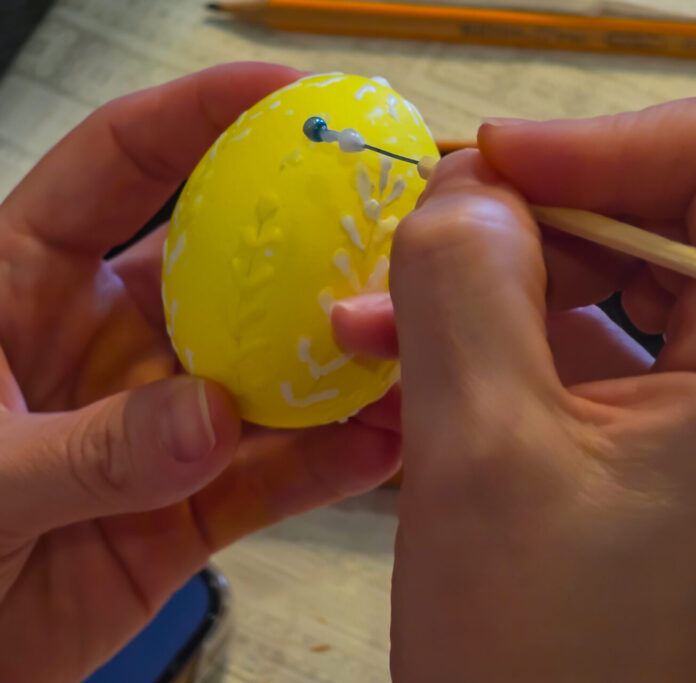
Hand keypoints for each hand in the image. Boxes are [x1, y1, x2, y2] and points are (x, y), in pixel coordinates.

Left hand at [0, 63, 400, 681]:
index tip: (284, 94)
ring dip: (340, 357)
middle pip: (227, 262)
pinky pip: (277, 472)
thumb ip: (86, 449)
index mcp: (23, 287)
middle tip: (389, 216)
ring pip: (270, 369)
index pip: (120, 168)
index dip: (199, 116)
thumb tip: (208, 420)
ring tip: (411, 338)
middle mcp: (110, 339)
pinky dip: (333, 460)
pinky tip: (387, 441)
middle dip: (309, 234)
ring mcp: (163, 419)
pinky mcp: (197, 501)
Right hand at [335, 85, 695, 680]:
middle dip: (546, 211)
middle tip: (423, 241)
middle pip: (688, 208)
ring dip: (519, 275)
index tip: (490, 170)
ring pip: (643, 273)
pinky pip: (624, 345)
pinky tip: (429, 357)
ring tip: (393, 313)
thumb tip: (466, 191)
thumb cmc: (534, 663)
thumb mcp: (478, 453)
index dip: (612, 138)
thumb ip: (464, 283)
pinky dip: (530, 333)